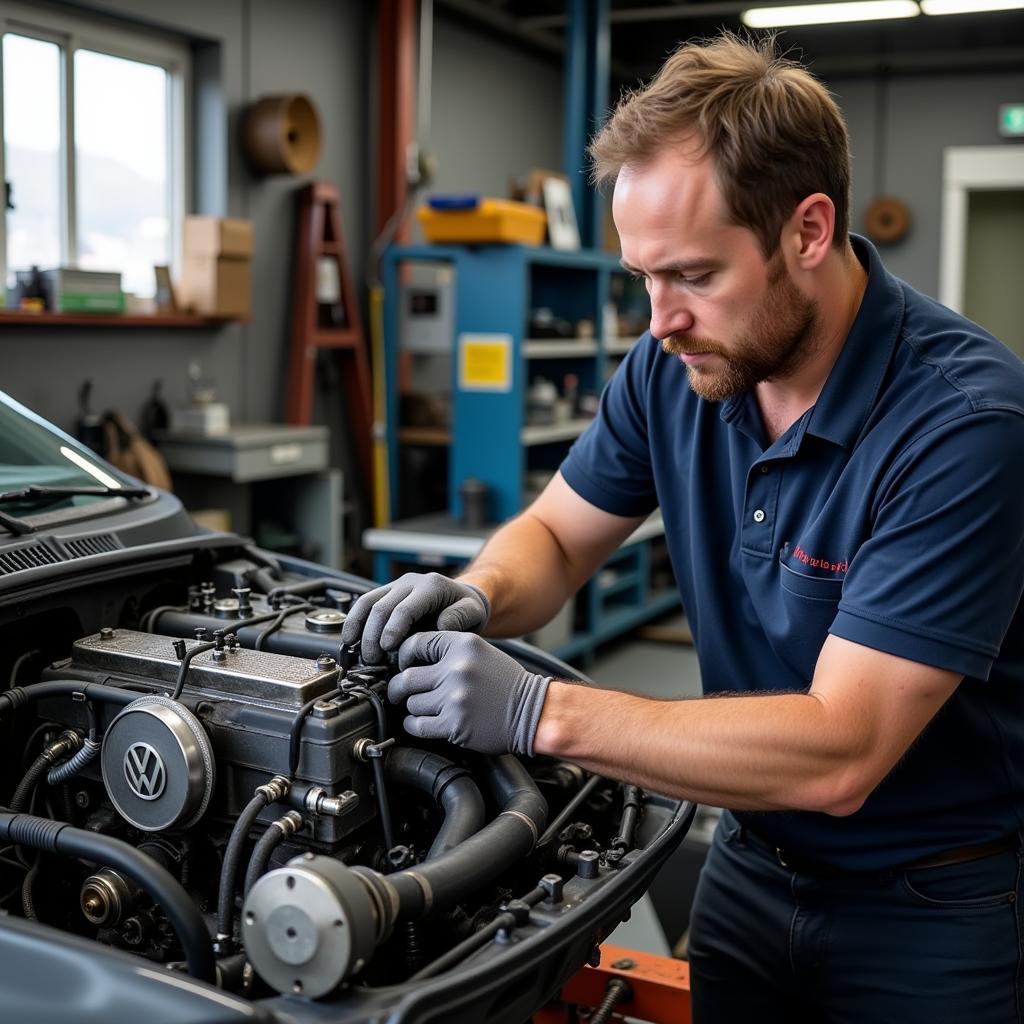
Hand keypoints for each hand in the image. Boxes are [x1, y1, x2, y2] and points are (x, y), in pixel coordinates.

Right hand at [341, 572, 490, 663]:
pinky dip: (353, 621)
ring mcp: (395, 586)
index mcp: (431, 587)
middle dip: (374, 636)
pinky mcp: (385, 592)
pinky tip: (349, 640)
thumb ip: (460, 618)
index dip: (393, 629)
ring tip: (361, 655)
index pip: (405, 608)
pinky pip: (363, 603)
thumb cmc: (466, 609)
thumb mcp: (473, 613)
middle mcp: (410, 582)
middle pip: (382, 607)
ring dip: (360, 630)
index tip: (387, 648)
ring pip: (368, 603)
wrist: (460, 597)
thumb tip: (440, 626)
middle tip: (374, 660)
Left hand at [388, 632, 550, 754]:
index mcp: (463, 645)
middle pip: (406, 678)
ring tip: (424, 708)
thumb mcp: (480, 652)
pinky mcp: (455, 724)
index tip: (403, 666)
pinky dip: (414, 725)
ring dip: (412, 708)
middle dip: (398, 688)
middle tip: (400, 692)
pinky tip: (422, 722)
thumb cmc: (506, 684)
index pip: (415, 643)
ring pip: (411, 703)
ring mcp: (455, 697)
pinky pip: (417, 725)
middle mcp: (457, 669)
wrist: (533, 712)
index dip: (403, 656)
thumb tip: (409, 660)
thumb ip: (448, 652)